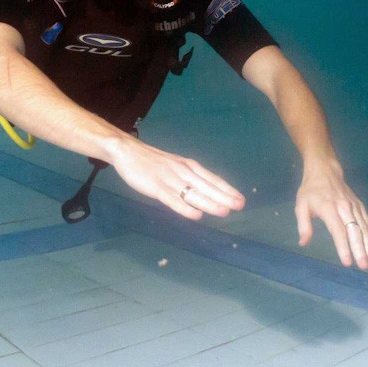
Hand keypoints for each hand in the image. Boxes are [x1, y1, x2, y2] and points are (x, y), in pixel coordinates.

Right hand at [109, 137, 245, 219]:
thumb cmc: (151, 161)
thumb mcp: (175, 165)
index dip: (226, 189)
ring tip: (224, 212)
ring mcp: (169, 178)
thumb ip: (188, 178)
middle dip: (224, 196)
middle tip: (240, 205)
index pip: (211, 178)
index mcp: (188, 166)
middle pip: (206, 186)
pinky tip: (196, 215)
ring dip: (209, 202)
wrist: (127, 151)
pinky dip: (185, 207)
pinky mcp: (155, 186)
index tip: (240, 198)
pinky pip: (172, 199)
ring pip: (192, 193)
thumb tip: (205, 192)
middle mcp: (182, 171)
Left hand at [295, 162, 367, 268]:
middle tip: (364, 265)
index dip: (343, 246)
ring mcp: (354, 206)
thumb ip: (303, 225)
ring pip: (364, 227)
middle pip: (354, 230)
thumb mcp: (300, 205)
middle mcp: (344, 207)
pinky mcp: (360, 206)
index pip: (337, 230)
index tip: (347, 262)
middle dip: (360, 249)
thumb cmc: (310, 190)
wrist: (325, 170)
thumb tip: (303, 243)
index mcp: (328, 208)